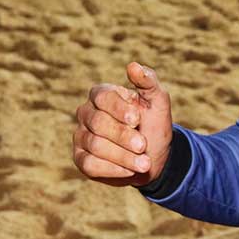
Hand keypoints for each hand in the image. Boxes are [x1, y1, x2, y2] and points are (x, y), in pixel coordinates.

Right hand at [73, 62, 172, 186]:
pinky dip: (113, 169)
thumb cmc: (153, 125)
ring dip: (123, 156)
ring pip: (95, 145)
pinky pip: (90, 165)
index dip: (119, 108)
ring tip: (145, 163)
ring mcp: (80, 137)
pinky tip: (129, 171)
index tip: (137, 118)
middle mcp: (86, 113)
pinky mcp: (80, 159)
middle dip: (123, 136)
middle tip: (143, 145)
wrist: (154, 157)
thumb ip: (148, 82)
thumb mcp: (158, 102)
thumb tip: (133, 66)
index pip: (102, 97)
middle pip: (98, 123)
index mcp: (101, 95)